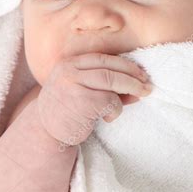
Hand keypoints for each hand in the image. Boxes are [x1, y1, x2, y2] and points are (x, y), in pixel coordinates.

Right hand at [37, 52, 152, 145]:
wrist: (45, 133)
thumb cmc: (69, 111)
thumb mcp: (83, 91)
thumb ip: (106, 86)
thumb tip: (139, 88)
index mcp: (69, 63)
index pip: (103, 58)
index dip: (125, 64)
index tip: (140, 73)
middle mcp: (68, 70)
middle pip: (109, 68)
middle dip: (133, 75)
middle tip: (147, 85)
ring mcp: (72, 85)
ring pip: (111, 80)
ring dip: (131, 87)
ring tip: (141, 95)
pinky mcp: (80, 102)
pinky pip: (109, 101)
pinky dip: (116, 109)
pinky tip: (108, 118)